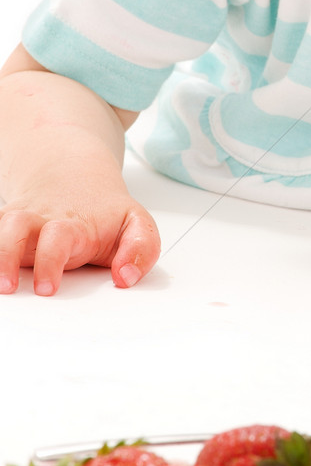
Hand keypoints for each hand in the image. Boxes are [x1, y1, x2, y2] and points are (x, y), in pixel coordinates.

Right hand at [0, 186, 160, 295]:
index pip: (59, 238)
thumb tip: (126, 277)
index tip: (48, 289)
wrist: (74, 176)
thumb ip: (142, 248)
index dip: (51, 262)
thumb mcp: (136, 223)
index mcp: (73, 225)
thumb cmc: (104, 211)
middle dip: (7, 255)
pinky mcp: (3, 228)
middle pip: (16, 226)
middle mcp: (39, 222)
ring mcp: (17, 223)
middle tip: (8, 287)